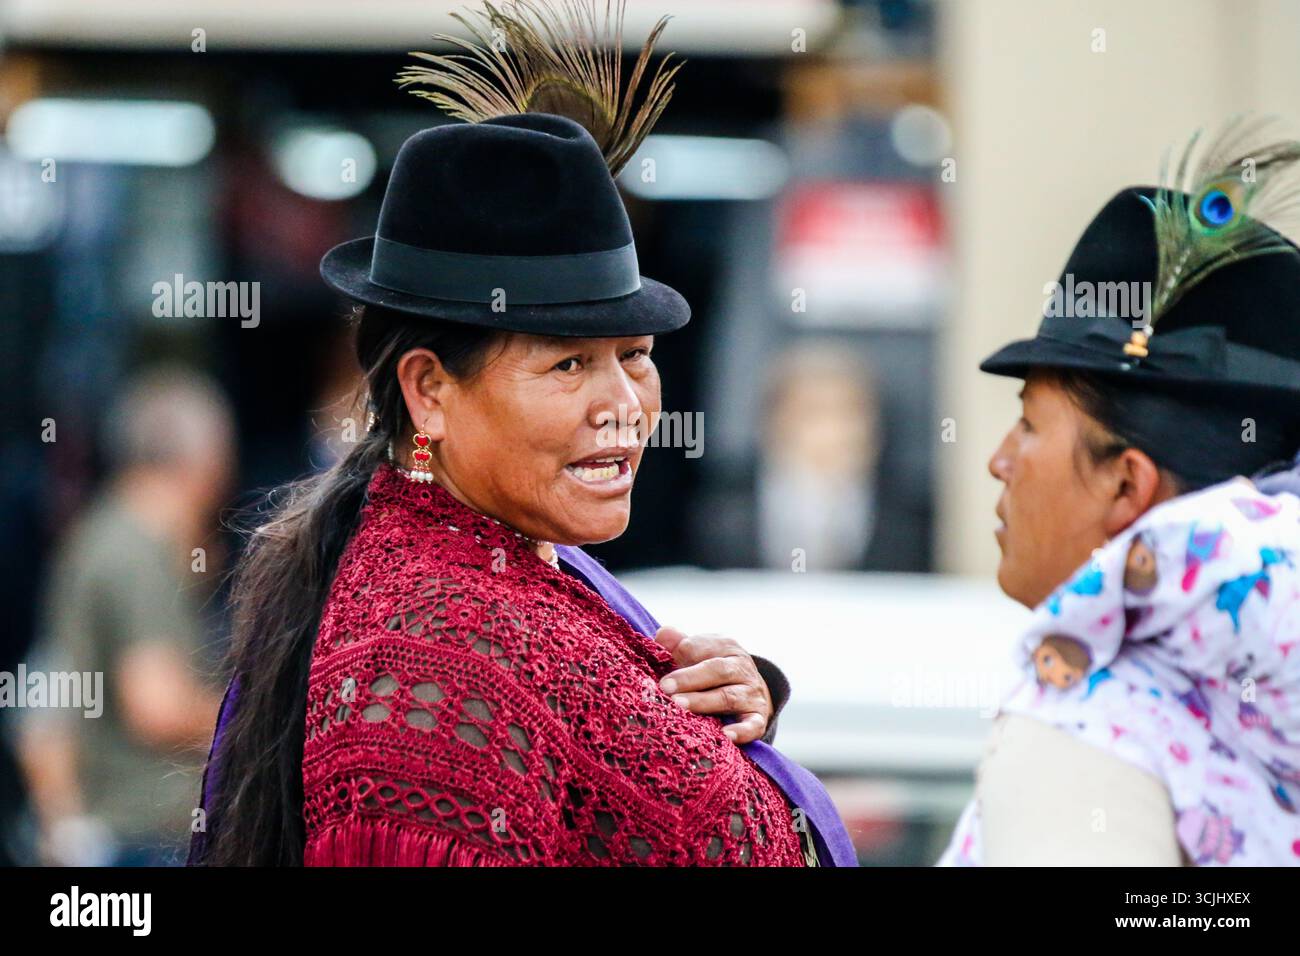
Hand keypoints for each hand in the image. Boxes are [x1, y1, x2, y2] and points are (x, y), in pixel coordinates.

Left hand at [654, 625, 771, 743]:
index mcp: (726, 647)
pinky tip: (725, 735)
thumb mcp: (698, 652)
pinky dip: (742, 731)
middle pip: (717, 671)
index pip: (704, 648)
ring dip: (704, 702)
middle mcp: (742, 668)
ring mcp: (752, 693)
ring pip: (729, 697)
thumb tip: (662, 635)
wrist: (748, 690)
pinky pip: (753, 725)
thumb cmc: (711, 670)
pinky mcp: (758, 717)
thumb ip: (679, 644)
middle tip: (665, 688)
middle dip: (690, 679)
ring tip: (681, 707)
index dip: (683, 658)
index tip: (662, 674)